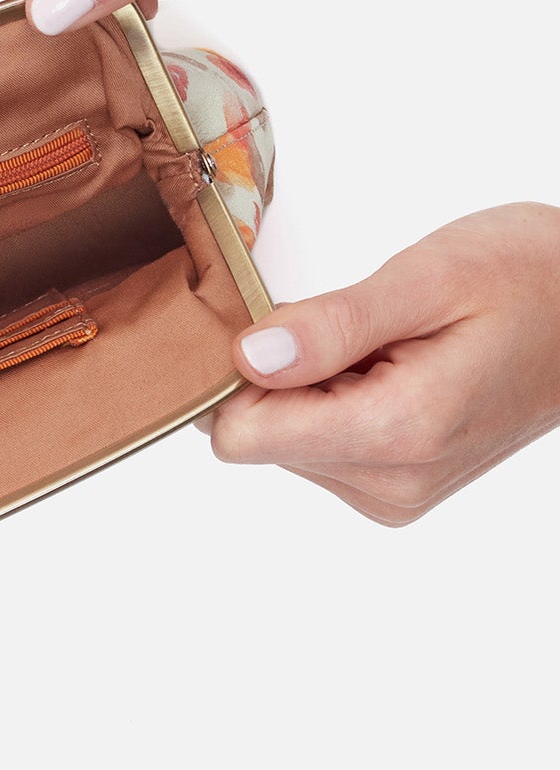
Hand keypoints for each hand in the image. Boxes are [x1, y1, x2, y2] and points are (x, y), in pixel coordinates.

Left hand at [200, 205, 559, 524]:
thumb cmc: (529, 279)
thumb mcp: (427, 278)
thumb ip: (332, 325)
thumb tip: (249, 357)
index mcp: (398, 432)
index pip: (242, 435)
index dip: (241, 371)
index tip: (282, 321)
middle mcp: (392, 482)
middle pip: (258, 436)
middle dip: (279, 373)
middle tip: (348, 324)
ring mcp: (394, 491)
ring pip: (282, 439)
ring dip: (307, 383)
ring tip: (379, 342)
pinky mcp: (393, 485)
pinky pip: (316, 441)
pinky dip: (329, 396)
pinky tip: (383, 363)